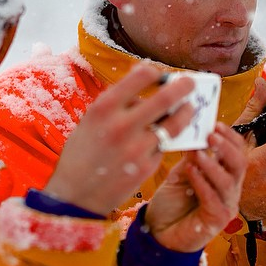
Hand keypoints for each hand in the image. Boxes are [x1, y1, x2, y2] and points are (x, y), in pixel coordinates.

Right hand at [44, 63, 194, 215]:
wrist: (75, 193)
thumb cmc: (84, 150)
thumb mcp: (92, 117)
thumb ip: (118, 98)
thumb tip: (144, 75)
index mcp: (104, 108)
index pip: (142, 76)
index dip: (155, 72)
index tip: (160, 74)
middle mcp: (121, 125)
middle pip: (165, 98)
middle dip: (183, 86)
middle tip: (190, 82)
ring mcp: (136, 148)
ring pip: (174, 124)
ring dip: (186, 112)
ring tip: (189, 108)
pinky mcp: (146, 168)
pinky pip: (165, 146)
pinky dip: (169, 137)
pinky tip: (169, 133)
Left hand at [144, 123, 246, 251]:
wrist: (157, 232)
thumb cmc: (171, 201)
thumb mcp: (181, 172)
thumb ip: (191, 157)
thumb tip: (195, 133)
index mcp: (224, 174)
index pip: (238, 152)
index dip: (230, 137)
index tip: (215, 124)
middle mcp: (229, 190)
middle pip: (240, 164)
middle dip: (226, 147)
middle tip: (210, 135)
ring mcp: (226, 206)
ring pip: (228, 182)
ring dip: (212, 164)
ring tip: (197, 153)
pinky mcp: (216, 222)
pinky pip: (214, 200)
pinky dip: (202, 183)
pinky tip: (191, 171)